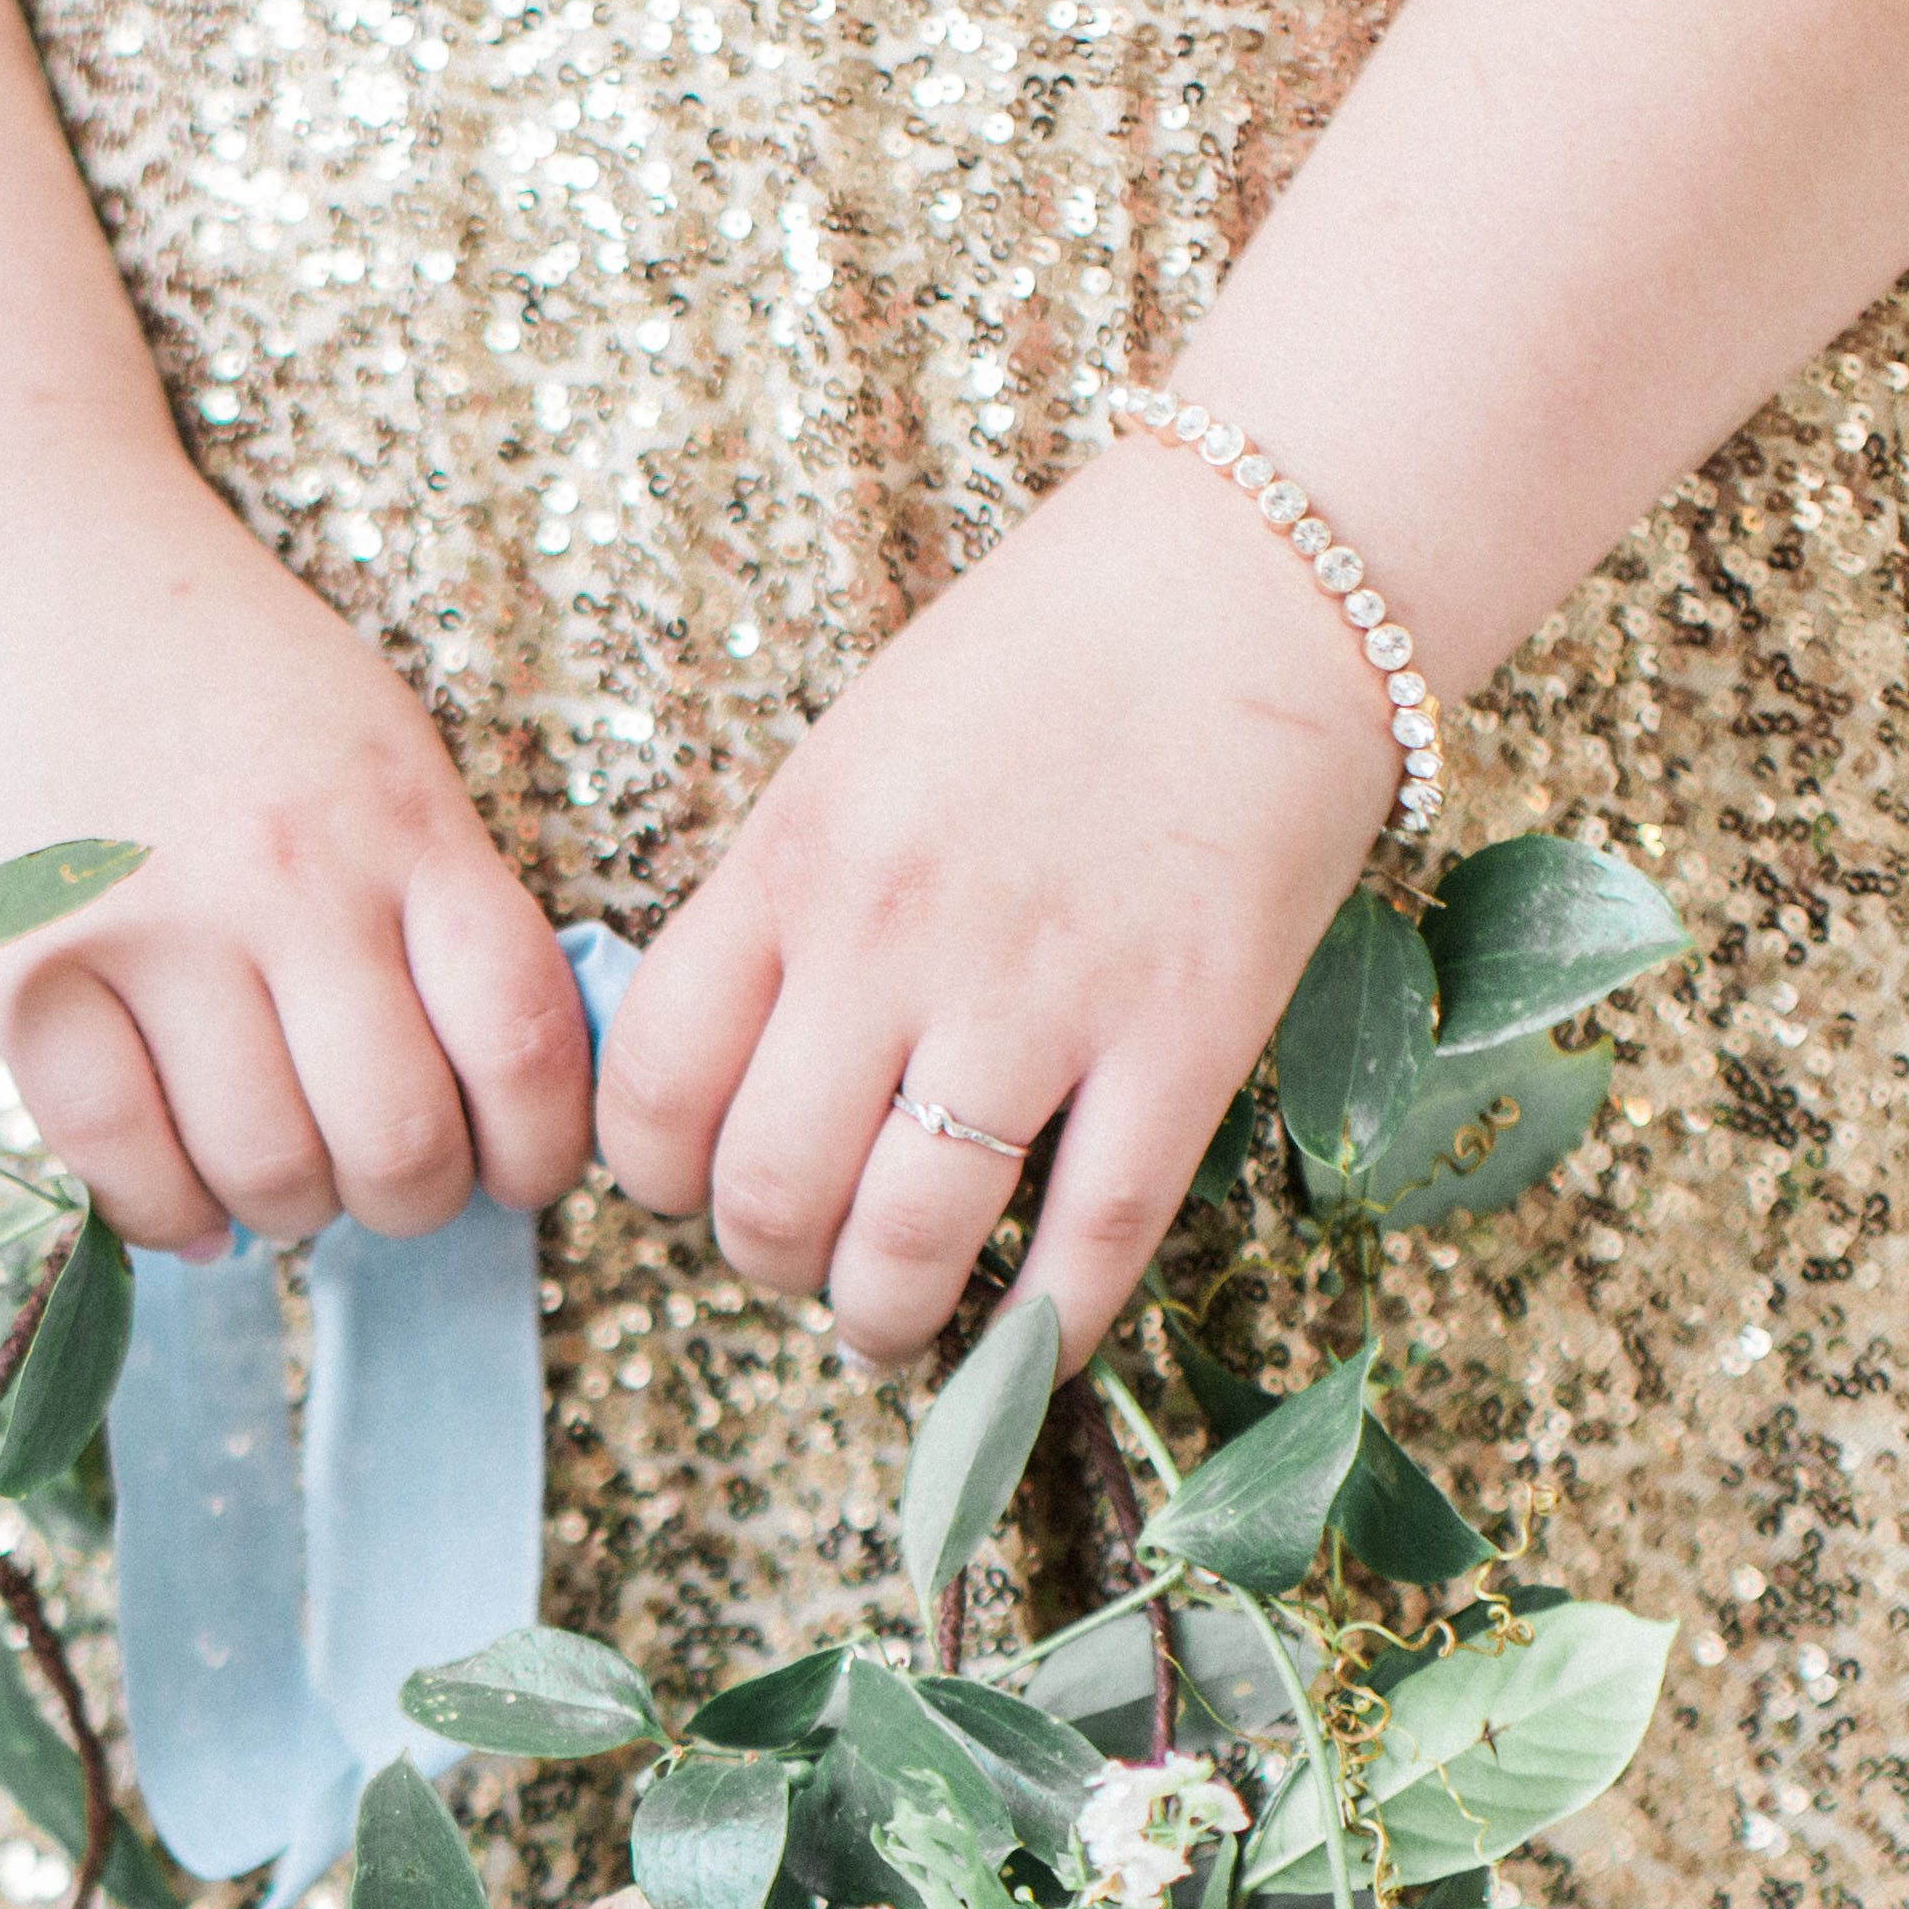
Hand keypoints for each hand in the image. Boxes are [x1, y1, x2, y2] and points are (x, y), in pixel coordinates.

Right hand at [0, 478, 588, 1255]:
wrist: (31, 571)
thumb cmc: (226, 681)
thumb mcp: (383, 754)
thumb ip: (441, 908)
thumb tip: (486, 1117)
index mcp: (405, 820)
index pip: (525, 1043)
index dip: (540, 1153)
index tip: (516, 1168)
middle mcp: (291, 878)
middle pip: (396, 1141)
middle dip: (411, 1201)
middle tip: (385, 1181)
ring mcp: (153, 930)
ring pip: (264, 1169)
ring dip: (291, 1212)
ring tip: (282, 1178)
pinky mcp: (28, 974)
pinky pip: (119, 1162)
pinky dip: (169, 1215)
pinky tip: (188, 1199)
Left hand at [601, 445, 1403, 1368]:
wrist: (1256, 571)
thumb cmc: (1034, 670)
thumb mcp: (845, 770)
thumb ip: (777, 923)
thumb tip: (720, 1083)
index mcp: (790, 872)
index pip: (652, 1095)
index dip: (656, 1179)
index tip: (692, 1188)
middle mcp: (893, 946)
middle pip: (766, 1194)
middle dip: (765, 1261)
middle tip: (801, 1258)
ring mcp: (1042, 996)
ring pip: (906, 1244)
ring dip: (881, 1316)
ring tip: (888, 1320)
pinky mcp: (1187, 1032)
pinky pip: (1094, 1234)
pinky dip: (1047, 1323)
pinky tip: (1028, 1337)